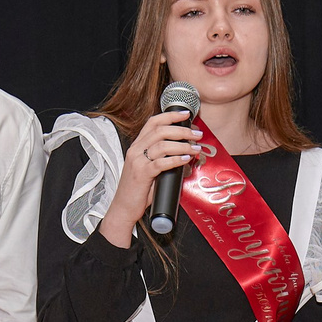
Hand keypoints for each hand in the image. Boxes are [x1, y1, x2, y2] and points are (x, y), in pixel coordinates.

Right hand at [101, 108, 202, 246]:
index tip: (186, 114)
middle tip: (197, 135)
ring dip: (183, 145)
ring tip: (195, 148)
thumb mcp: (150, 169)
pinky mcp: (142, 174)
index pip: (153, 122)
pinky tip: (185, 159)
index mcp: (137, 146)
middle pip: (161, 131)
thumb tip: (186, 154)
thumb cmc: (139, 190)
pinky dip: (175, 159)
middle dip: (182, 130)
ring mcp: (137, 161)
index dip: (170, 116)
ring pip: (163, 145)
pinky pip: (161, 162)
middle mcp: (135, 150)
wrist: (124, 207)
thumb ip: (163, 159)